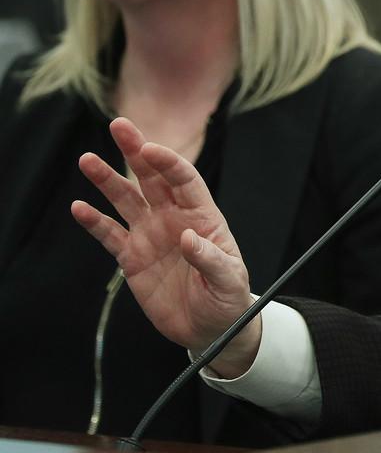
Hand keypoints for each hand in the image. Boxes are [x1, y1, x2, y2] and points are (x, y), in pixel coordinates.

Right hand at [70, 117, 260, 376]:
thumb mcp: (228, 280)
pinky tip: (80, 207)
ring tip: (87, 159)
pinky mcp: (132, 257)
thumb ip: (211, 258)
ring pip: (126, 200)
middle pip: (152, 177)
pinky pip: (109, 234)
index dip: (168, 162)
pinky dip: (94, 221)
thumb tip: (188, 237)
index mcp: (202, 216)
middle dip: (135, 150)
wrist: (210, 327)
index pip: (184, 180)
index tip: (150, 149)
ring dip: (107, 180)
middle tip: (119, 124)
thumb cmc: (228, 298)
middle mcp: (173, 218)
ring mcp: (150, 235)